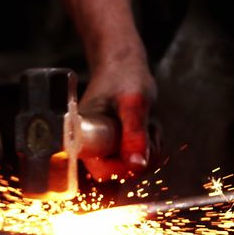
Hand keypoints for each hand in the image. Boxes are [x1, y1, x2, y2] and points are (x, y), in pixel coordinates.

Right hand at [79, 54, 156, 181]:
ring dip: (148, 147)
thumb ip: (134, 134)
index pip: (102, 171)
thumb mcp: (133, 104)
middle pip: (120, 171)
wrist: (124, 63)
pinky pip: (139, 157)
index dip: (124, 166)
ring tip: (146, 122)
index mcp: (83, 137)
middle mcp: (91, 145)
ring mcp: (106, 145)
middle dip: (141, 154)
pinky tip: (147, 125)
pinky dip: (150, 144)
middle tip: (147, 129)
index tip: (139, 148)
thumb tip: (137, 166)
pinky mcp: (118, 144)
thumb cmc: (123, 76)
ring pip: (134, 165)